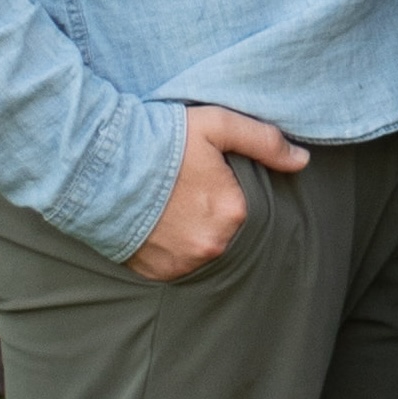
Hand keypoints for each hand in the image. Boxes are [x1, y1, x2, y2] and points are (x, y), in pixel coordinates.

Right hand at [127, 106, 310, 280]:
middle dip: (214, 210)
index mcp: (233, 213)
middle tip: (187, 189)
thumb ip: (265, 142)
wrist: (94, 164)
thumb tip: (303, 160)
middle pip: (228, 227)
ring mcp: (182, 264)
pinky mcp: (155, 273)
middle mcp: (211, 245)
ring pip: (204, 247)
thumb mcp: (218, 126)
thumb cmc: (159, 141)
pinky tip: (159, 223)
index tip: (209, 174)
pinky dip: (174, 247)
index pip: (248, 204)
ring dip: (194, 231)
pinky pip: (178, 263)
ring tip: (171, 205)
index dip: (230, 186)